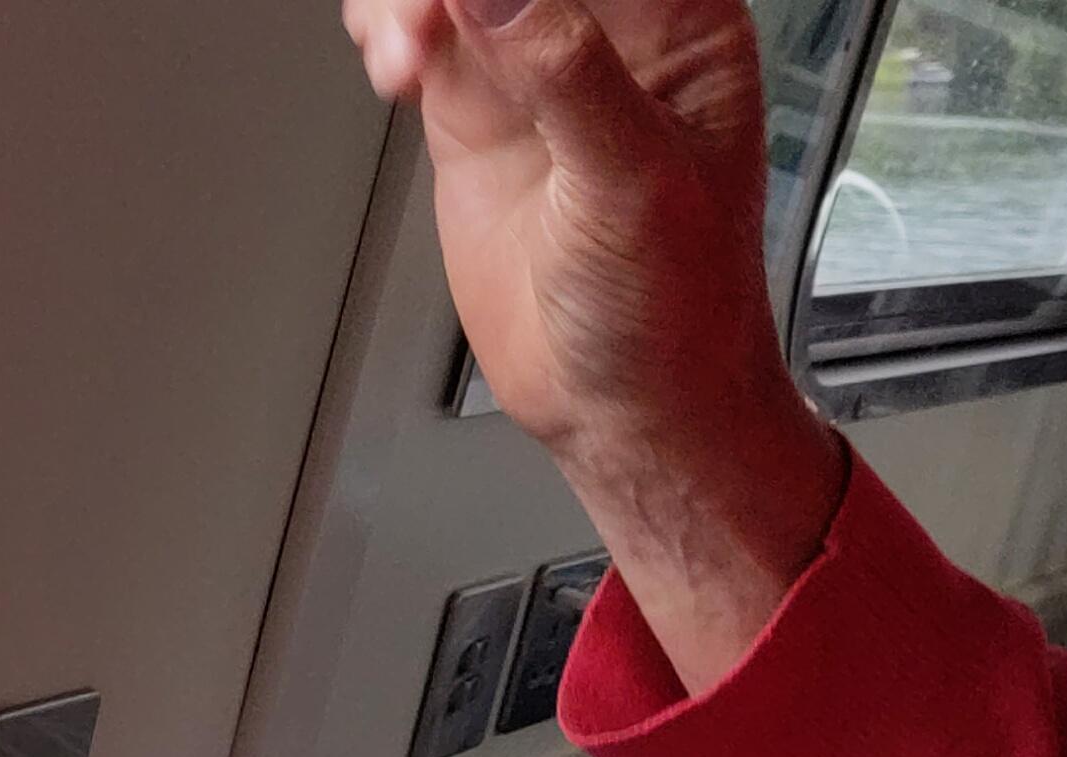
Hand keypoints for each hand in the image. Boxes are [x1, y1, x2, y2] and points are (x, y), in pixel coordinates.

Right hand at [346, 0, 849, 691]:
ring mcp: (530, 65)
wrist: (623, 408)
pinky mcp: (471, 109)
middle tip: (425, 20)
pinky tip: (394, 71)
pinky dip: (385, 30)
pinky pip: (414, 29)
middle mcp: (606, 30)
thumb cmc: (675, 310)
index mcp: (682, 23)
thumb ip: (570, 72)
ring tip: (405, 56)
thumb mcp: (636, 186)